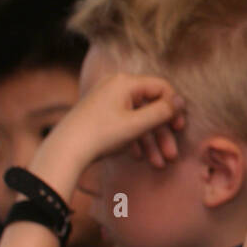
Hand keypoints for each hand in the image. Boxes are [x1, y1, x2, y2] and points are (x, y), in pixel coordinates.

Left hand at [33, 73, 185, 193]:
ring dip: (151, 142)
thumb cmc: (101, 134)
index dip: (174, 108)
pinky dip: (135, 139)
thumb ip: (163, 111)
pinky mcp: (101, 115)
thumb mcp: (137, 124)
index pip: (161, 88)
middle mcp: (117, 87)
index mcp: (125, 82)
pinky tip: (139, 157)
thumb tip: (181, 101)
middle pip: (150, 107)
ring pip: (139, 119)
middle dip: (162, 134)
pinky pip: (125, 123)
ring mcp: (108, 101)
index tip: (179, 128)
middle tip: (171, 153)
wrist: (65, 151)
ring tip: (158, 163)